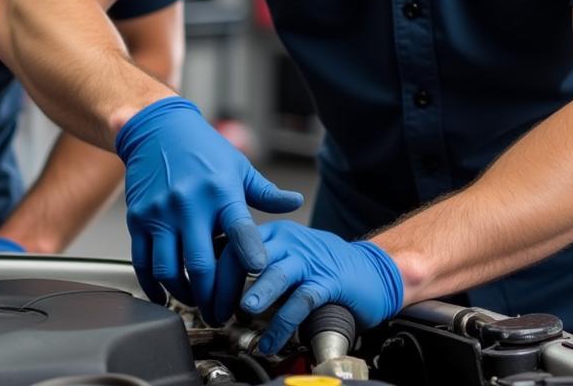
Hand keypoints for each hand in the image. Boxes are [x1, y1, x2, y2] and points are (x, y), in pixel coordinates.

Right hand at [115, 97, 302, 316]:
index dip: (250, 253)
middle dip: (213, 297)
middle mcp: (188, 203)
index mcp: (220, 190)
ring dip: (184, 296)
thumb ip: (265, 191)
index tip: (259, 272)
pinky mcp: (138, 219)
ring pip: (169, 269)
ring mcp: (160, 212)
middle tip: (221, 315)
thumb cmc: (202, 148)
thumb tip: (295, 203)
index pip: (238, 227)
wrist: (156, 128)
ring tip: (197, 305)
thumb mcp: (237, 165)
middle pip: (200, 264)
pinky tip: (165, 294)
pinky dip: (154, 285)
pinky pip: (142, 262)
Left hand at [219, 221, 402, 354]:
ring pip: (278, 273)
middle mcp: (290, 241)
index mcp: (275, 233)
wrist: (372, 271)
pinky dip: (283, 323)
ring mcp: (310, 261)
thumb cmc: (323, 265)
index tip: (200, 295)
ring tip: (243, 311)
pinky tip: (271, 341)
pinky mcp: (329, 282)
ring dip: (258, 293)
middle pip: (250, 255)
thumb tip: (213, 277)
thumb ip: (255, 262)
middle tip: (215, 311)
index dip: (213, 269)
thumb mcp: (286, 255)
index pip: (234, 242)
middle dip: (228, 285)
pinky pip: (302, 301)